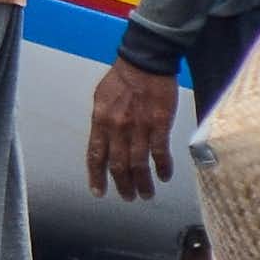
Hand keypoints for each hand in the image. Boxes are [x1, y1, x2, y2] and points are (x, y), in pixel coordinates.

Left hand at [86, 54, 180, 201]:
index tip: (98, 192)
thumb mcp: (101, 99)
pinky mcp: (159, 124)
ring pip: (139, 164)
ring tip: (145, 194)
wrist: (145, 62)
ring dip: (142, 183)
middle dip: (122, 185)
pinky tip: (164, 176)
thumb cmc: (122, 78)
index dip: (96, 176)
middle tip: (128, 197)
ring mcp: (139, 127)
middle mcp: (117, 128)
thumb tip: (103, 141)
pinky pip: (160, 152)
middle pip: (118, 165)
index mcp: (100, 121)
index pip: (95, 155)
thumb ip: (102, 122)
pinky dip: (162, 167)